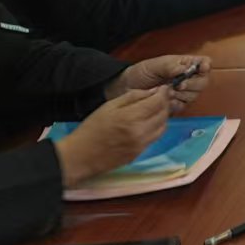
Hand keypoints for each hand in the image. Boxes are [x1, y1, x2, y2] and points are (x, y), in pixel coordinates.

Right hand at [54, 86, 170, 186]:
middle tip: (159, 97)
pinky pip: (154, 138)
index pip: (158, 102)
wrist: (80, 156)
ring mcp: (141, 146)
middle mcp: (140, 133)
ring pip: (163, 127)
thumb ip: (133, 96)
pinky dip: (155, 128)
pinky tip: (146, 123)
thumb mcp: (110, 105)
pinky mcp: (139, 154)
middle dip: (164, 103)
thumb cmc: (92, 128)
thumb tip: (153, 91)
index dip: (163, 93)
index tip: (163, 88)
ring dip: (162, 116)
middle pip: (164, 114)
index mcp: (131, 118)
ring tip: (153, 110)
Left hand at [112, 55, 210, 111]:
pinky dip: (175, 104)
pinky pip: (183, 106)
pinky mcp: (175, 105)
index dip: (205, 66)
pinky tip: (165, 101)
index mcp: (185, 64)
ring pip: (194, 95)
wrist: (125, 90)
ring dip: (182, 95)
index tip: (201, 69)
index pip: (204, 63)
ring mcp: (182, 93)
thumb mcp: (155, 65)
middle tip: (179, 85)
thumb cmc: (141, 73)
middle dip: (192, 84)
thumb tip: (185, 69)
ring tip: (167, 92)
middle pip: (203, 82)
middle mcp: (187, 78)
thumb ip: (170, 66)